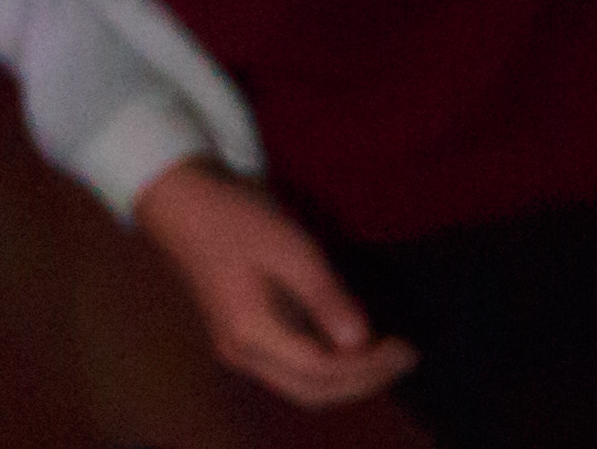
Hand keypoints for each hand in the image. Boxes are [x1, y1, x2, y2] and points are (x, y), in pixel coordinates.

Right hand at [135, 161, 413, 408]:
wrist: (189, 205)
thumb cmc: (241, 219)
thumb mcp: (291, 249)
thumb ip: (324, 296)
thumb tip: (359, 341)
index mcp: (251, 333)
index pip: (321, 372)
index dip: (369, 367)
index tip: (408, 347)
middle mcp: (243, 354)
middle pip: (312, 392)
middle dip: (364, 382)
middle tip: (406, 356)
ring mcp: (241, 349)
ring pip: (302, 387)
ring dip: (348, 379)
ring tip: (388, 356)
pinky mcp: (245, 338)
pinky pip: (293, 369)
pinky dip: (329, 367)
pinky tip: (355, 347)